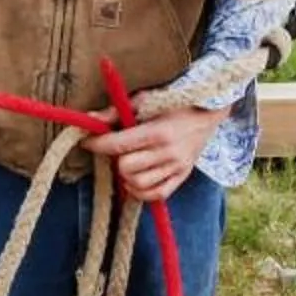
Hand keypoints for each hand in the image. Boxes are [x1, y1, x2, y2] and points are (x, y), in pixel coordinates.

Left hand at [84, 102, 221, 202]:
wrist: (207, 113)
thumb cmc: (172, 104)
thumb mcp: (145, 100)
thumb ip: (116, 112)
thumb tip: (90, 119)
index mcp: (158, 131)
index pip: (118, 144)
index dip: (97, 144)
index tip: (88, 142)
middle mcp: (168, 152)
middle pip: (126, 167)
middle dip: (115, 159)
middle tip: (116, 150)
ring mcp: (177, 167)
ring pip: (138, 184)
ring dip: (126, 176)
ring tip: (127, 164)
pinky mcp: (182, 177)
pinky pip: (156, 195)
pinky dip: (140, 192)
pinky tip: (135, 179)